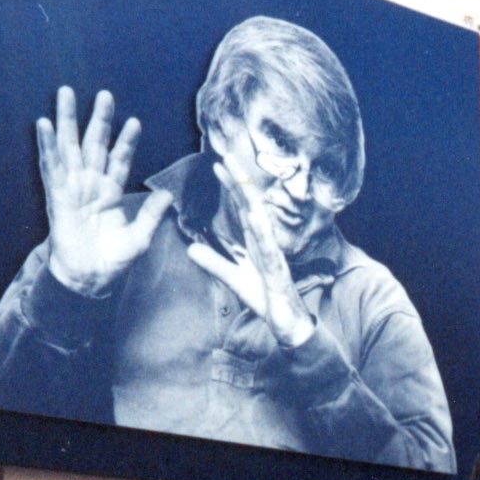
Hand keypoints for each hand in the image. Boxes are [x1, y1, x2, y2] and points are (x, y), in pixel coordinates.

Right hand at [37, 87, 172, 295]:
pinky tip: (43, 124)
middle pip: (94, 144)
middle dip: (98, 118)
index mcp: (111, 192)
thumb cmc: (112, 261)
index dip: (127, 141)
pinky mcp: (57, 196)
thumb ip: (151, 214)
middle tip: (104, 93)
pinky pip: (50, 166)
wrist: (90, 279)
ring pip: (70, 146)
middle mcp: (91, 185)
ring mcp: (72, 188)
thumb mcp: (140, 237)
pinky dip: (46, 145)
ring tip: (66, 93)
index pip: (120, 159)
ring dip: (67, 120)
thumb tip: (169, 194)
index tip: (134, 121)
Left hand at [186, 154, 315, 347]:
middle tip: (225, 153)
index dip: (231, 186)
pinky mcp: (277, 271)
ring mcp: (273, 254)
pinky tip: (254, 214)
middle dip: (239, 179)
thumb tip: (191, 248)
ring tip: (237, 175)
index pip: (242, 207)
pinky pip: (268, 248)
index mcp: (256, 241)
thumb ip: (215, 263)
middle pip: (251, 204)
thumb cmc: (267, 300)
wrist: (289, 325)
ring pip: (260, 219)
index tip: (217, 164)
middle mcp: (266, 242)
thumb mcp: (234, 279)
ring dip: (248, 196)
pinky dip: (261, 231)